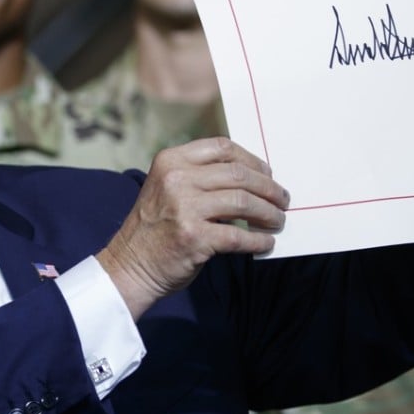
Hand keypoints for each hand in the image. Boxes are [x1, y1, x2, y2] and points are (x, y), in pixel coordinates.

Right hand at [96, 137, 288, 319]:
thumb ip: (199, 176)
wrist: (130, 265)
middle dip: (268, 188)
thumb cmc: (155, 227)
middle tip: (282, 200)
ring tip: (277, 220)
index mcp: (170, 160)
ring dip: (269, 213)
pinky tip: (265, 243)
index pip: (222, 148)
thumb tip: (252, 177)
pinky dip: (258, 240)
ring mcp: (185, 208)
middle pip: (239, 174)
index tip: (266, 174)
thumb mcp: (167, 187)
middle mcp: (177, 179)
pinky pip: (239, 236)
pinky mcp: (194, 237)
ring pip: (244, 202)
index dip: (251, 160)